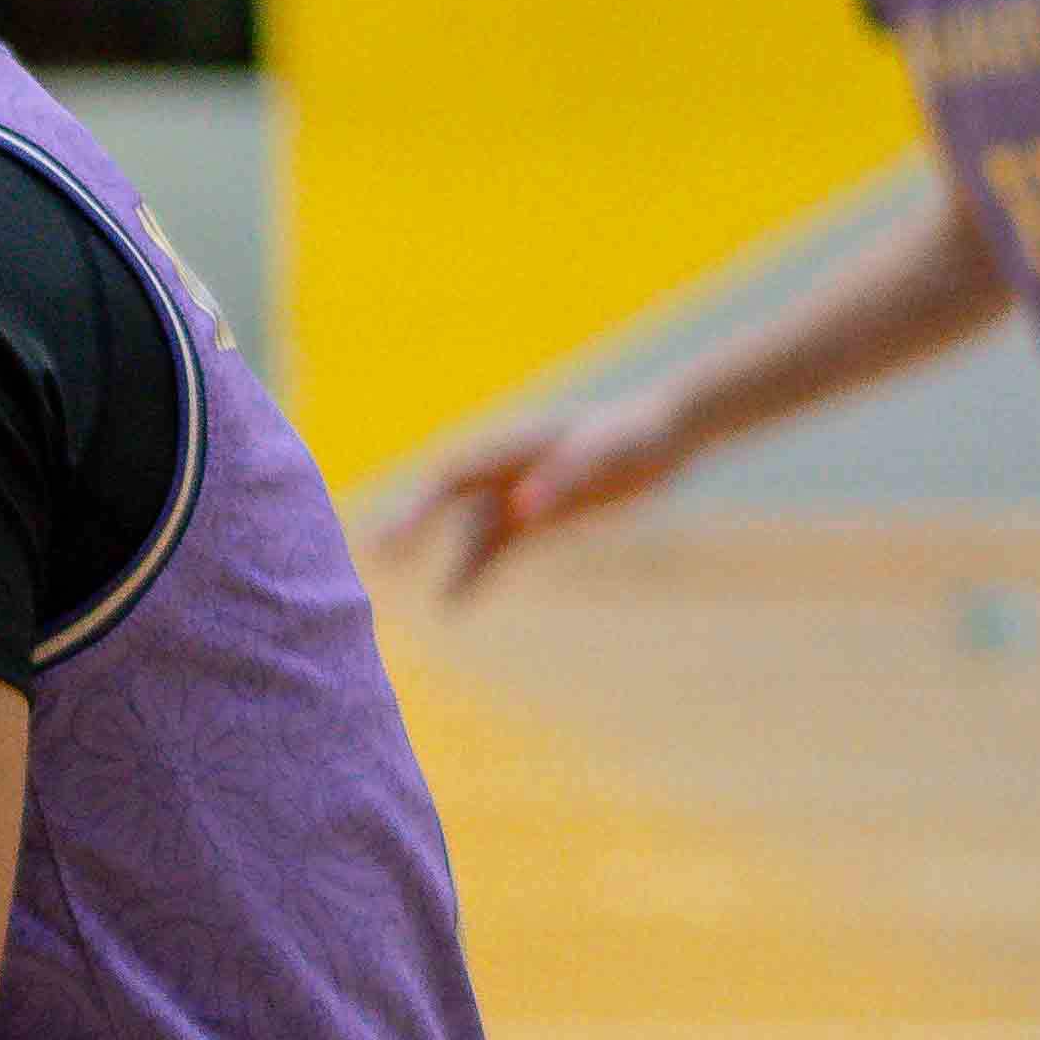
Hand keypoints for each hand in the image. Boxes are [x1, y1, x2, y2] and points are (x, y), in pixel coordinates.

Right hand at [384, 392, 687, 599]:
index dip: (416, 506)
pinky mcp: (538, 518)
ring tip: (446, 607)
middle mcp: (502, 472)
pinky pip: (497, 550)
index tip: (391, 536)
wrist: (664, 433)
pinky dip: (476, 575)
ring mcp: (518, 494)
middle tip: (375, 555)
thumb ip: (562, 479)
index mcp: (509, 449)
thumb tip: (522, 509)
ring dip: (457, 566)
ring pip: (473, 534)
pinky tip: (458, 606)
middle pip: (443, 503)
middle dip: (409, 527)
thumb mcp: (604, 455)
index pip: (450, 478)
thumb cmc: (633, 435)